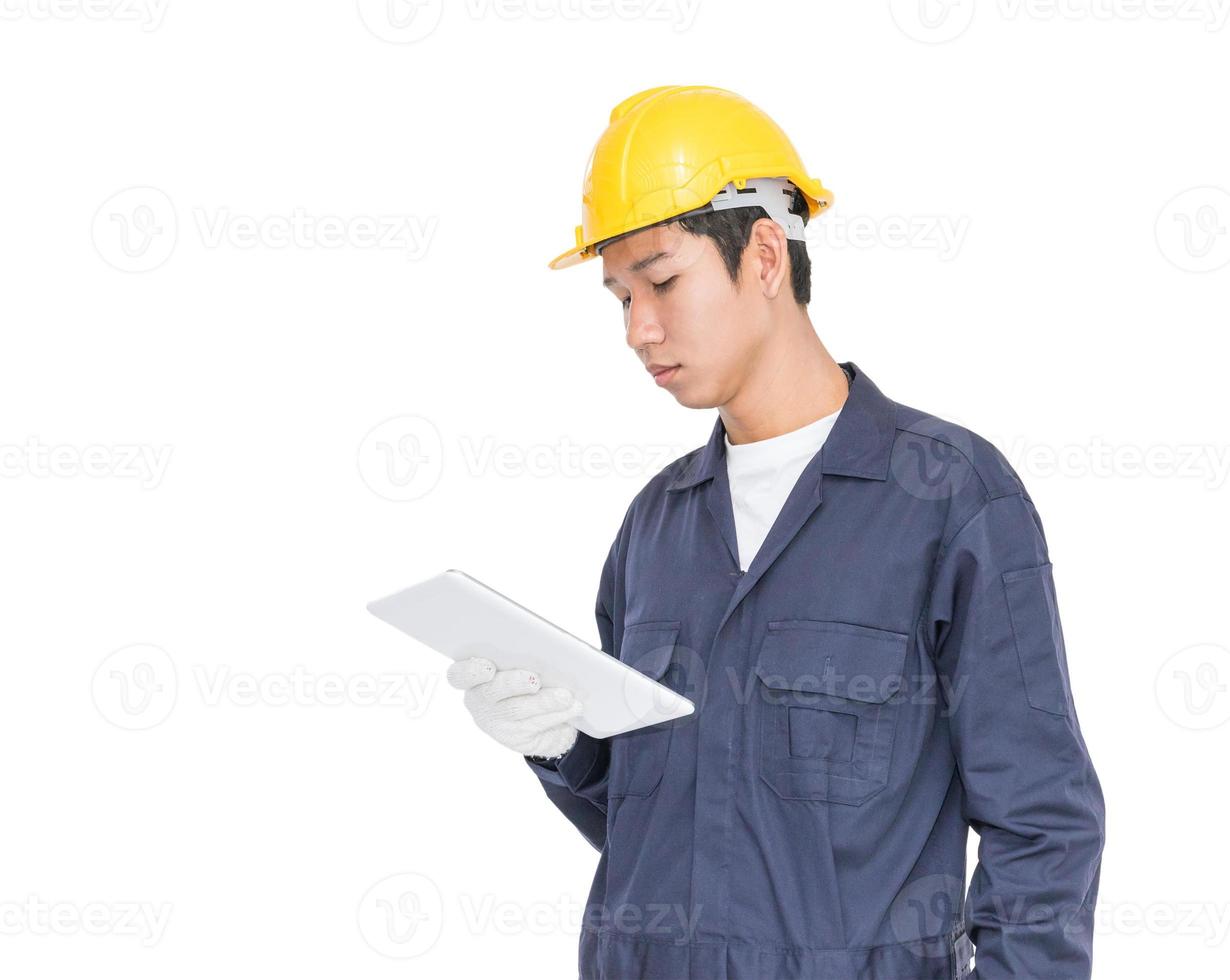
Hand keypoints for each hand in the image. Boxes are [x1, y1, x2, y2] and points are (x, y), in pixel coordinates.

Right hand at [445, 657, 583, 758]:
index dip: (470, 671)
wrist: (539, 715)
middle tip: (534, 679)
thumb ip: (522, 657)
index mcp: (473, 675)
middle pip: (491, 692)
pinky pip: (535, 725)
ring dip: (544, 701)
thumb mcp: (520, 663)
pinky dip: (556, 714)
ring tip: (565, 696)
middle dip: (514, 683)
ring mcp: (494, 721)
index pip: (458, 675)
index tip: (488, 667)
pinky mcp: (514, 737)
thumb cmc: (526, 677)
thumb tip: (544, 650)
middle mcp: (479, 700)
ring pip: (517, 711)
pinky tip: (572, 706)